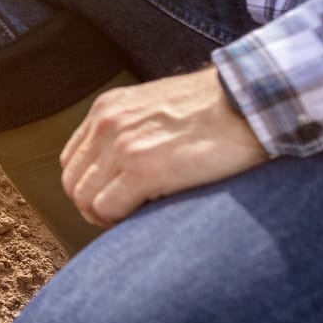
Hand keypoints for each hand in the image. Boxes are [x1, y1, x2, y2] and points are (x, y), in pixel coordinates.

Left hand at [60, 66, 268, 226]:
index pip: (72, 159)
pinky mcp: (143, 170)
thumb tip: (121, 168)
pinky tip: (143, 216)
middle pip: (72, 182)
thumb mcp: (157, 106)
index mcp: (107, 108)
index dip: (88, 185)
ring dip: (105, 215)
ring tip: (133, 218)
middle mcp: (106, 125)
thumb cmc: (217, 109)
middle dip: (92, 205)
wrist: (250, 103)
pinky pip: (107, 208)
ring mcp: (122, 147)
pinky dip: (119, 220)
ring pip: (84, 199)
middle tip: (121, 215)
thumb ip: (132, 129)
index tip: (111, 196)